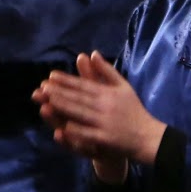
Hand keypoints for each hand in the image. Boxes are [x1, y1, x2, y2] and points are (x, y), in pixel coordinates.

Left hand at [35, 52, 164, 168]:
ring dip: (63, 108)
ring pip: (81, 114)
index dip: (67, 81)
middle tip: (43, 88)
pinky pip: (89, 134)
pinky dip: (76, 131)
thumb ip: (107, 71)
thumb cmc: (133, 111)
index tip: (51, 76)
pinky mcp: (106, 139)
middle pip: (79, 98)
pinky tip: (63, 128)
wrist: (147, 137)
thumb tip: (92, 53)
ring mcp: (105, 122)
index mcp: (109, 93)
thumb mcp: (123, 87)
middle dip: (60, 92)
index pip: (84, 85)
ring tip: (47, 102)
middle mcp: (106, 106)